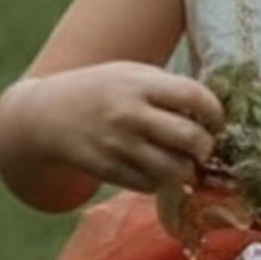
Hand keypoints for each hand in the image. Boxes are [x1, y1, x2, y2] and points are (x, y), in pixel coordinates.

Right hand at [21, 62, 223, 193]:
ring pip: (175, 170)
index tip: (215, 119)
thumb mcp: (130, 74)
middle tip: (203, 145)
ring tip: (184, 162)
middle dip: (206, 146)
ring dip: (188, 170)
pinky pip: (152, 185)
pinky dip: (162, 181)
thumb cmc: (99, 91)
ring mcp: (118, 146)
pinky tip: (158, 169)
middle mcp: (129, 115)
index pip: (194, 96)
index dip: (215, 111)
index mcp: (138, 84)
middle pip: (190, 139)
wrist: (45, 116)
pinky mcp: (109, 171)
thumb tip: (212, 110)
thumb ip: (167, 88)